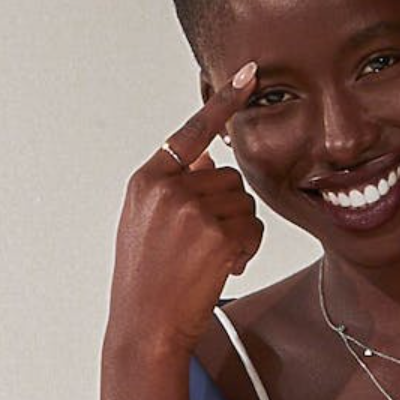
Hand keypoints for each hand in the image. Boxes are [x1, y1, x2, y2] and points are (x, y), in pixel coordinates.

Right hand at [104, 60, 263, 356]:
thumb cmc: (148, 278)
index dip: (222, 103)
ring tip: (211, 258)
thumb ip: (174, 185)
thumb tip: (209, 155)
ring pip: (245, 203)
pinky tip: (222, 268)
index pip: (191, 133)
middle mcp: (168, 189)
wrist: (146, 325)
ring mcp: (192, 211)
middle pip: (230, 176)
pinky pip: (253, 230)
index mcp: (147, 181)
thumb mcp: (146, 222)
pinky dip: (246, 250)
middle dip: (229, 209)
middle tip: (207, 242)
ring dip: (240, 231)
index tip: (249, 74)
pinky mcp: (217, 235)